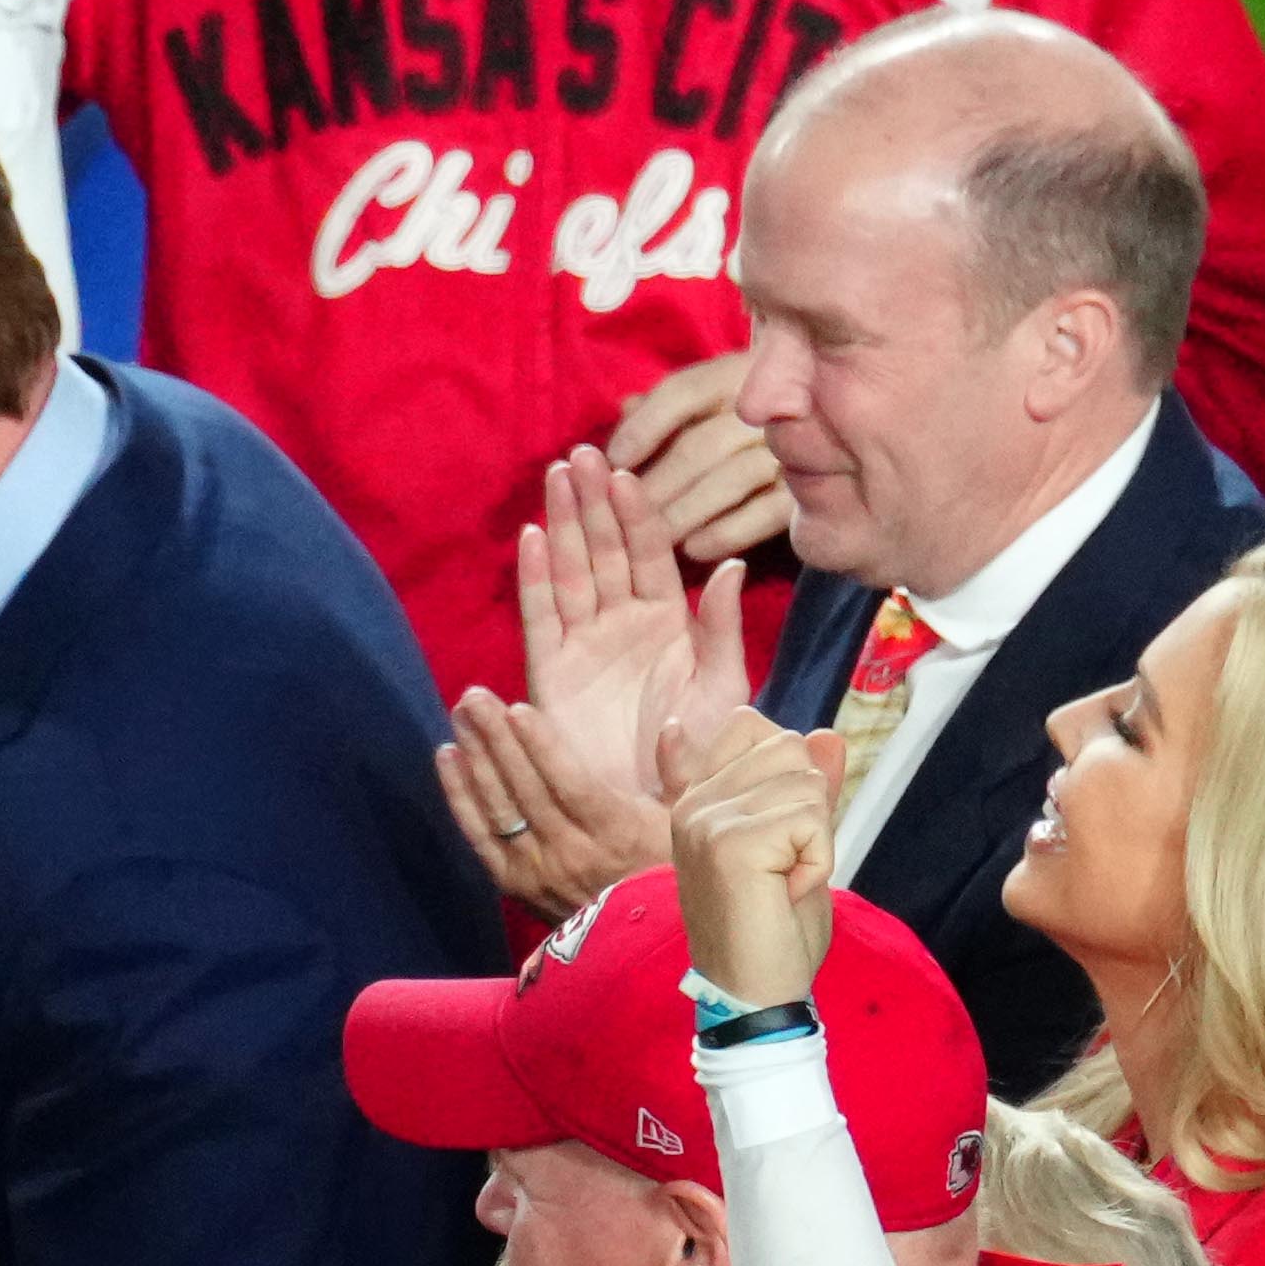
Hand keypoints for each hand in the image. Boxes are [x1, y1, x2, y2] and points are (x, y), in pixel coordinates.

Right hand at [437, 450, 750, 910]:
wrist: (661, 810)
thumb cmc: (702, 755)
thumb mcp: (725, 690)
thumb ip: (724, 628)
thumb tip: (731, 567)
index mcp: (668, 623)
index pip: (652, 555)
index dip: (638, 514)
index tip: (627, 474)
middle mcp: (623, 625)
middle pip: (606, 550)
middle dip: (593, 502)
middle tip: (583, 455)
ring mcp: (586, 644)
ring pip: (573, 571)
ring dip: (563, 523)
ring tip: (558, 477)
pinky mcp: (553, 671)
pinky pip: (542, 616)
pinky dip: (536, 578)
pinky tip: (532, 538)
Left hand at [604, 351, 795, 562]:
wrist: (839, 441)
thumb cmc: (747, 419)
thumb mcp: (710, 400)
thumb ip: (667, 405)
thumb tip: (627, 409)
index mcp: (738, 373)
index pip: (682, 392)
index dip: (643, 426)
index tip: (613, 459)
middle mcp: (769, 407)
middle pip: (700, 444)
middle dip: (658, 482)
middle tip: (624, 514)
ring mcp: (795, 452)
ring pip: (729, 481)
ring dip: (685, 512)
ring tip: (654, 536)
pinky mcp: (809, 495)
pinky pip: (763, 516)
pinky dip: (725, 534)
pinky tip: (694, 550)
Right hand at [664, 709, 849, 1007]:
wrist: (755, 994)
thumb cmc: (773, 929)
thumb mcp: (799, 847)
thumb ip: (808, 790)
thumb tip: (830, 735)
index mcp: (699, 797)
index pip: (750, 724)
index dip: (790, 772)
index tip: (778, 836)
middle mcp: (694, 802)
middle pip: (789, 745)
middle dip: (811, 807)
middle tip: (786, 864)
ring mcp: (706, 819)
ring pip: (806, 782)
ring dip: (817, 839)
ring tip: (785, 881)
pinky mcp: (729, 843)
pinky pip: (811, 819)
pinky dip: (819, 860)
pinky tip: (788, 892)